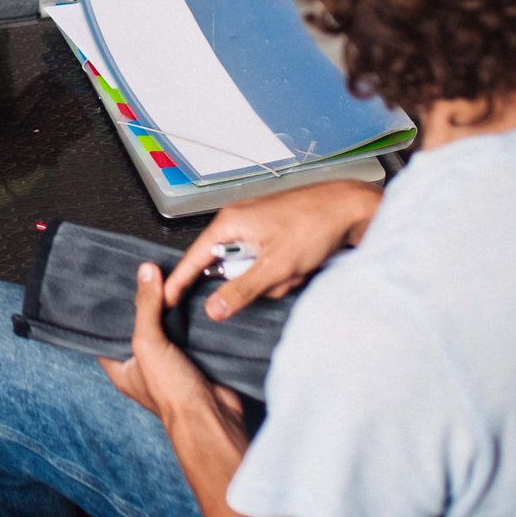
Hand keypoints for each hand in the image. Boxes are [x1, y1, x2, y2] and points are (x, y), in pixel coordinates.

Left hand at [101, 262, 244, 434]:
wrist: (213, 416)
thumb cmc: (172, 394)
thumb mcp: (148, 344)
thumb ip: (145, 307)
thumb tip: (146, 271)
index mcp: (121, 367)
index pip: (107, 332)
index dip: (109, 308)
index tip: (113, 281)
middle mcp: (143, 365)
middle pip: (138, 325)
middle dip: (143, 302)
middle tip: (144, 270)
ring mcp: (169, 362)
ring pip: (165, 326)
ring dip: (169, 306)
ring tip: (166, 274)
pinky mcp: (194, 358)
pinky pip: (189, 331)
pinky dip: (190, 315)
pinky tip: (191, 293)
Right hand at [162, 180, 382, 317]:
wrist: (349, 208)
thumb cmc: (314, 225)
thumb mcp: (275, 266)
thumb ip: (241, 289)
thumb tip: (214, 308)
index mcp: (230, 223)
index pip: (193, 258)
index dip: (180, 281)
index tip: (166, 299)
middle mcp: (239, 221)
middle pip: (230, 268)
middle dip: (255, 282)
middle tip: (279, 277)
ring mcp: (257, 226)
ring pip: (252, 269)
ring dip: (274, 278)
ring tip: (296, 268)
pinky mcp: (273, 233)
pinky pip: (267, 263)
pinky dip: (283, 271)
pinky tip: (301, 264)